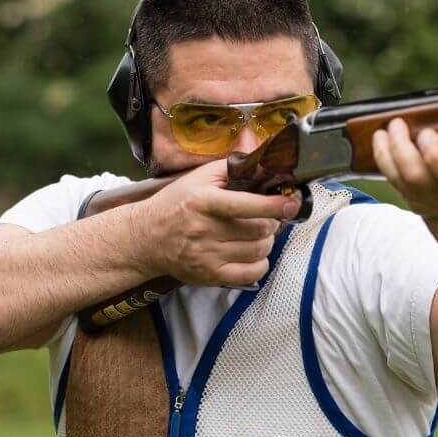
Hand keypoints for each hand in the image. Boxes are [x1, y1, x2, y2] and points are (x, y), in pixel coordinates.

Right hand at [129, 159, 298, 286]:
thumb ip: (231, 168)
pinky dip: (260, 263)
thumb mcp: (198, 178)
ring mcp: (207, 256)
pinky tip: (252, 253)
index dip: (274, 205)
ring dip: (266, 241)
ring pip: (259, 251)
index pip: (246, 205)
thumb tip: (264, 161)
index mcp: (203, 202)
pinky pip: (251, 273)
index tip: (291, 203)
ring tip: (258, 233)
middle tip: (266, 217)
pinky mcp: (210, 275)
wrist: (146, 237)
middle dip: (271, 222)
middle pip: (259, 230)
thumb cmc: (176, 203)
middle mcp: (204, 230)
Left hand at [372, 118, 437, 219]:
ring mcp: (421, 198)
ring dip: (384, 151)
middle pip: (414, 175)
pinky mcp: (405, 196)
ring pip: (396, 177)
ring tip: (382, 131)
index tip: (427, 131)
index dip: (433, 150)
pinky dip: (381, 156)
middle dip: (401, 146)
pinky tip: (379, 139)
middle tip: (397, 123)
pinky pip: (389, 177)